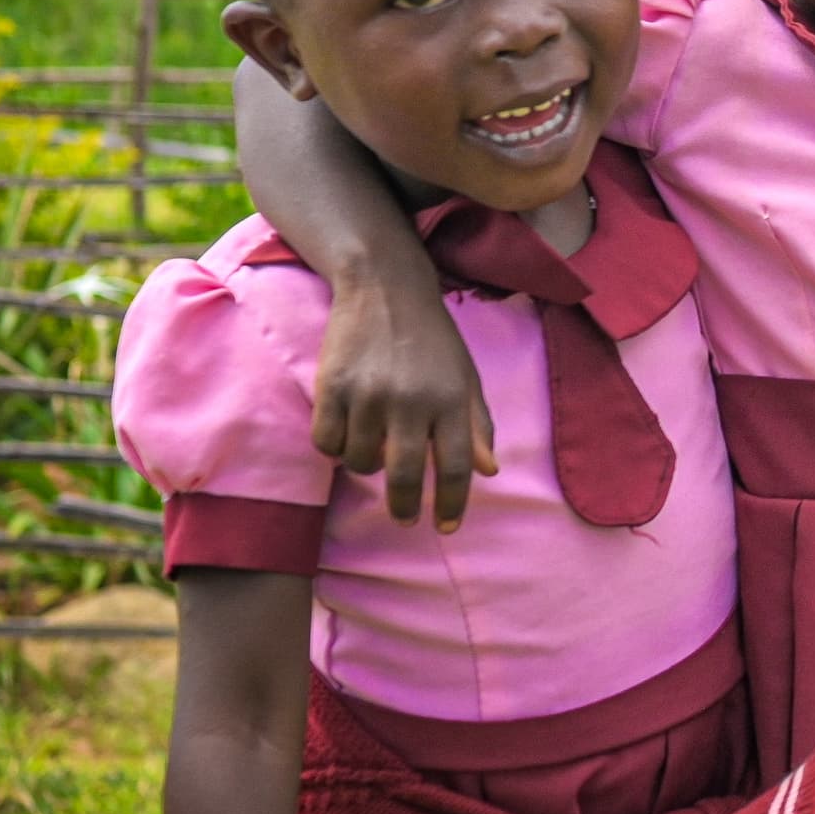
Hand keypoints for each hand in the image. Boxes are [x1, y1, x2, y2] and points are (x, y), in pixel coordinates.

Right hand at [309, 266, 494, 530]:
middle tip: (405, 517)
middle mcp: (410, 400)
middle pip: (402, 476)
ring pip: (360, 462)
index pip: (455, 466)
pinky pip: (326, 442)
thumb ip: (478, 424)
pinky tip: (347, 433)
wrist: (384, 287)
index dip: (451, 503)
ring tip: (375, 447)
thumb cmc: (432, 338)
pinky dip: (335, 448)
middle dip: (404, 507)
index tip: (446, 526)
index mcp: (450, 399)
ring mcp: (367, 394)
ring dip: (368, 466)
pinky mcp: (331, 387)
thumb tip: (488, 473)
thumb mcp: (466, 376)